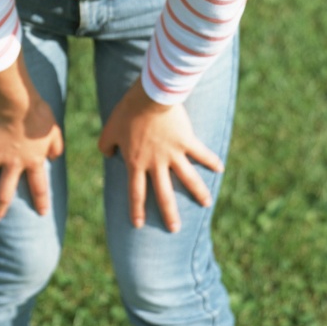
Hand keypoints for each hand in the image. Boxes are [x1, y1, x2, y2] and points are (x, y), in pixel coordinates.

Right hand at [0, 96, 63, 223]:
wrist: (16, 103)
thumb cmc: (37, 113)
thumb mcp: (54, 130)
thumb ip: (56, 146)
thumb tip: (55, 157)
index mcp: (32, 161)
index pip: (39, 186)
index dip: (41, 201)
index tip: (42, 213)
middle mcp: (13, 164)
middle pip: (4, 194)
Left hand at [98, 78, 223, 231]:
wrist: (149, 97)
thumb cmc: (127, 111)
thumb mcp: (109, 129)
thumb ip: (105, 145)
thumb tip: (108, 155)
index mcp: (136, 162)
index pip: (136, 192)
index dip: (137, 209)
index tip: (139, 225)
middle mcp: (156, 163)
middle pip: (164, 194)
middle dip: (169, 213)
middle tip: (175, 229)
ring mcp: (173, 153)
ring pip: (188, 179)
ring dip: (198, 192)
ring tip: (207, 204)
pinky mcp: (187, 140)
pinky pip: (201, 153)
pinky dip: (212, 161)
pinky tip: (221, 168)